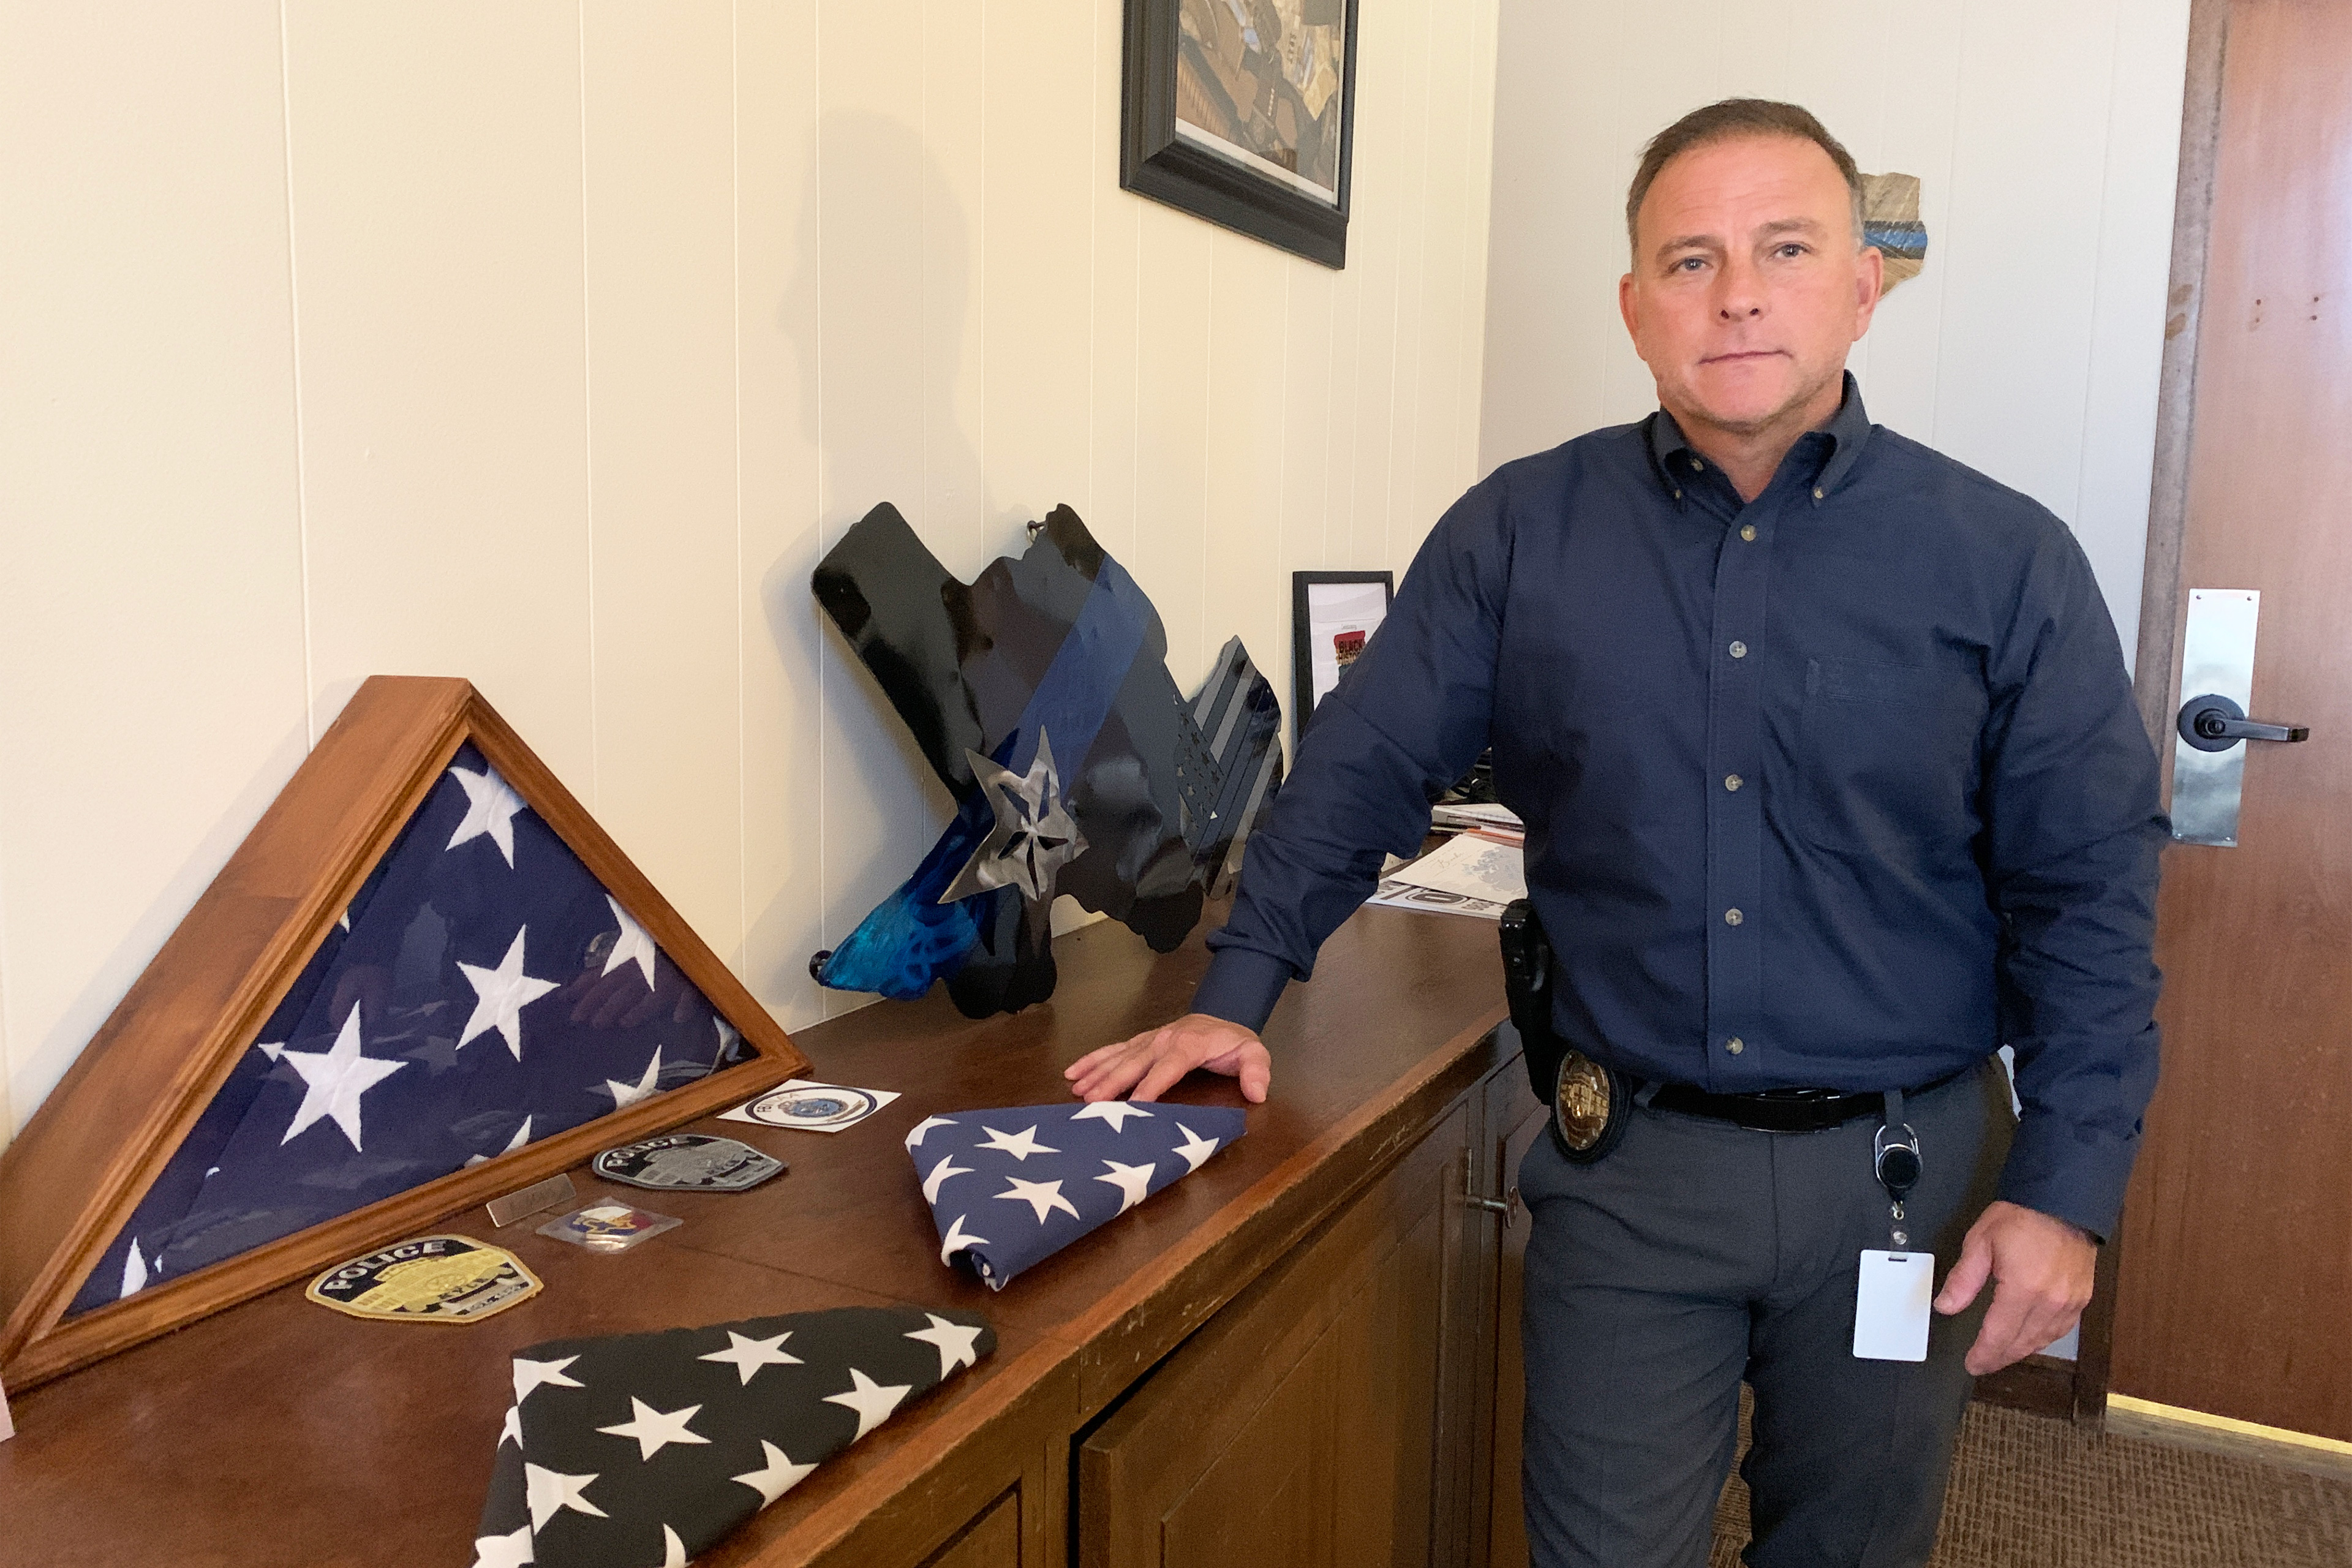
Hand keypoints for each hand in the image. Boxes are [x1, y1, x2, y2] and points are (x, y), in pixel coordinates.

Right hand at [1064, 1013, 1271, 1103]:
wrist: (1221, 1018)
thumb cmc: (1233, 1044)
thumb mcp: (1254, 1053)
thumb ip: (1256, 1071)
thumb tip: (1257, 1092)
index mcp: (1189, 1045)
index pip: (1168, 1067)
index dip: (1152, 1085)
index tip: (1135, 1104)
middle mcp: (1163, 1040)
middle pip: (1135, 1063)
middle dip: (1113, 1082)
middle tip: (1092, 1101)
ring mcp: (1148, 1040)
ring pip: (1119, 1057)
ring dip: (1097, 1073)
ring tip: (1076, 1090)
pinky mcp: (1139, 1042)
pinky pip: (1113, 1050)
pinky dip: (1092, 1060)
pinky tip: (1073, 1072)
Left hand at [1932, 1199, 2097, 1374]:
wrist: (2062, 1200)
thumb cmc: (2023, 1217)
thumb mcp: (1981, 1242)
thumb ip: (1963, 1279)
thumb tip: (1945, 1306)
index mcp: (2024, 1289)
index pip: (1999, 1335)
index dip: (1984, 1354)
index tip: (1972, 1364)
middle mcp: (2051, 1301)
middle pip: (2022, 1343)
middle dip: (2000, 1357)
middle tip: (1983, 1363)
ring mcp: (2070, 1302)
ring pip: (2042, 1340)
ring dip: (2021, 1351)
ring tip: (2002, 1354)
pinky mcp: (2081, 1298)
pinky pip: (2060, 1329)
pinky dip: (2042, 1338)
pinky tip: (2031, 1339)